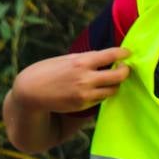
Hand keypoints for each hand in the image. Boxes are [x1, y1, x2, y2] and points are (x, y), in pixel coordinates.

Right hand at [9, 47, 130, 113]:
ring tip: (109, 80)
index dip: (124, 53)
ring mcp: (85, 93)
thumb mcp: (66, 59)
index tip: (127, 54)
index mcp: (82, 62)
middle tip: (124, 69)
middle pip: (119, 75)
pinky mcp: (82, 104)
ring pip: (113, 89)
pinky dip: (102, 93)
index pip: (113, 54)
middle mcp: (86, 78)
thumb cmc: (47, 71)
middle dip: (125, 71)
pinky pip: (101, 98)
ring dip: (114, 84)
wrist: (30, 92)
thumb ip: (86, 58)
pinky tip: (97, 89)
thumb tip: (105, 57)